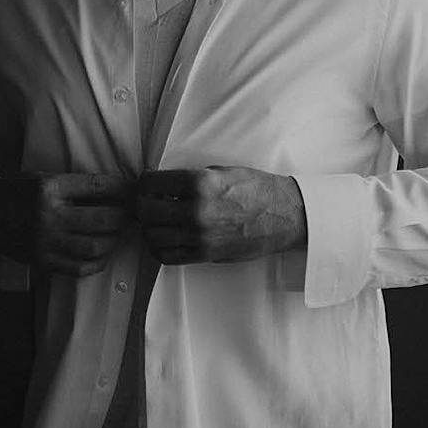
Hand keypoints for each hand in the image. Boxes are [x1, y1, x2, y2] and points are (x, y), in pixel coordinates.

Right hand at [0, 172, 132, 277]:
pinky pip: (80, 267)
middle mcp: (49, 215)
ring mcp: (46, 242)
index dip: (123, 189)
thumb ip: (73, 185)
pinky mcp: (43, 261)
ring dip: (114, 240)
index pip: (98, 187)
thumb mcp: (42, 178)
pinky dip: (98, 261)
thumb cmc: (16, 192)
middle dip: (124, 216)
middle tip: (130, 214)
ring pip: (96, 246)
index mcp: (49, 188)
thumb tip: (115, 190)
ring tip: (117, 233)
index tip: (135, 190)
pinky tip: (102, 252)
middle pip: (103, 219)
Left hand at [136, 167, 306, 266]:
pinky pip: (167, 256)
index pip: (150, 183)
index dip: (145, 182)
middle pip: (145, 211)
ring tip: (158, 220)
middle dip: (142, 204)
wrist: (284, 215)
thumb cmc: (257, 190)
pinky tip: (166, 238)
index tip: (148, 183)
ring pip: (152, 235)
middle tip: (149, 201)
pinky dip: (159, 248)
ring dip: (149, 227)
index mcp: (200, 183)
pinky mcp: (204, 254)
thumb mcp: (222, 171)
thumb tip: (163, 184)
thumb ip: (190, 178)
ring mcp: (199, 236)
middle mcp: (196, 211)